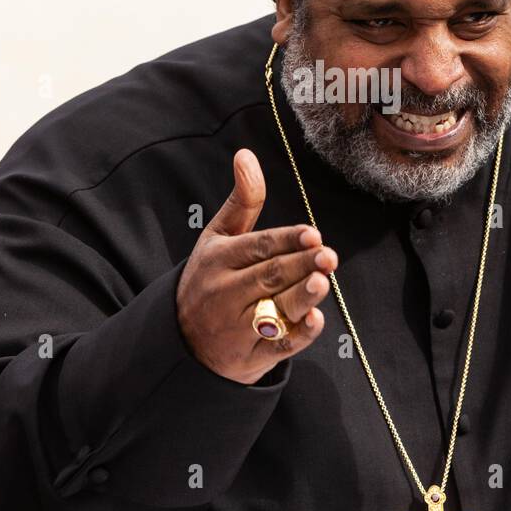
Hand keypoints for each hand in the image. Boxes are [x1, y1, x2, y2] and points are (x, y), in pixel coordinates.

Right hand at [176, 149, 336, 383]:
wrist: (182, 342)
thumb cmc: (210, 279)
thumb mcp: (218, 238)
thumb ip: (242, 200)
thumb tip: (246, 154)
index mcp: (219, 260)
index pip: (258, 247)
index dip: (286, 240)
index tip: (313, 234)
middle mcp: (225, 293)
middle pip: (269, 276)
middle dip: (300, 266)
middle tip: (329, 256)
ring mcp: (236, 327)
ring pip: (273, 310)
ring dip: (300, 297)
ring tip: (323, 282)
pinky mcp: (248, 357)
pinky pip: (276, 347)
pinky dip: (296, 335)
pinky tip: (315, 319)